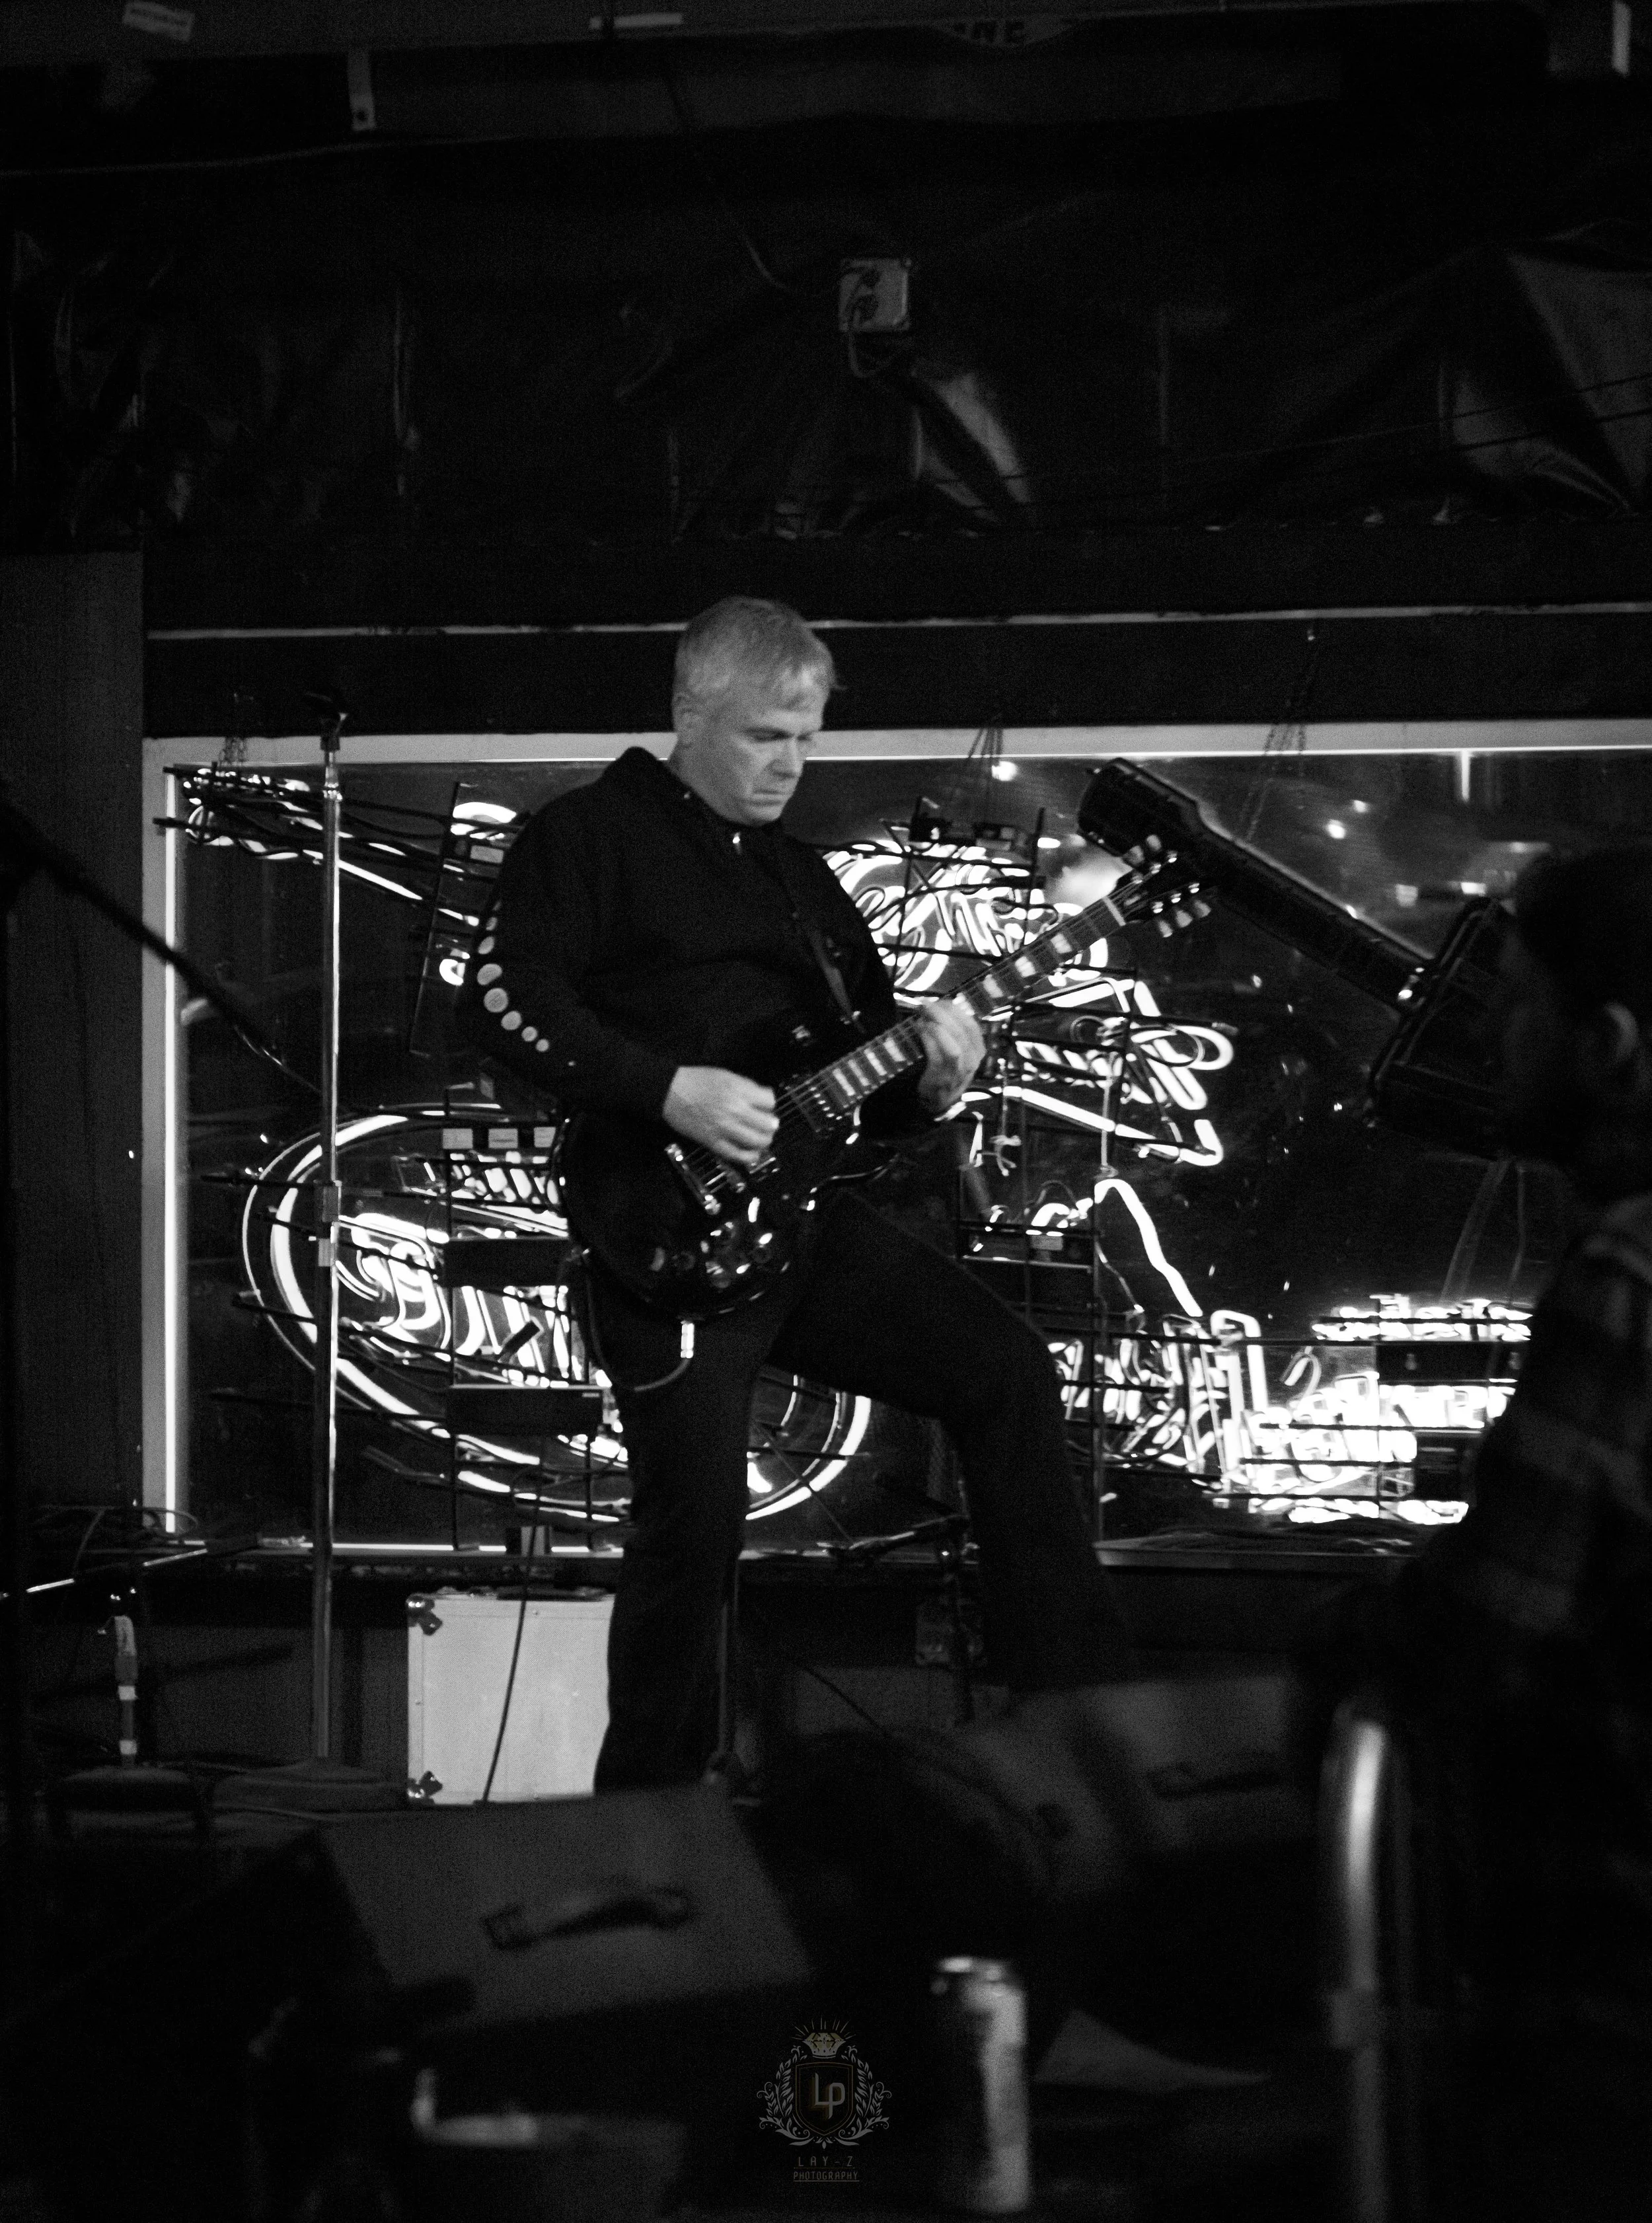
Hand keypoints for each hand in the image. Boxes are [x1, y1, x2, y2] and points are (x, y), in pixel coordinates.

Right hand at [663, 1065, 777, 1166]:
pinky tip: (753, 1153)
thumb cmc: (697, 1080)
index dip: (769, 1104)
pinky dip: (750, 1156)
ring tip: (762, 1138)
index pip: (770, 1101)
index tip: (765, 1106)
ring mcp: (725, 1128)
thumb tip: (762, 1098)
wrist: (671, 1091)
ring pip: (758, 1141)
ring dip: (765, 1140)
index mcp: (739, 1091)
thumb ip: (746, 1087)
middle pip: (768, 1124)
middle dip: (771, 1124)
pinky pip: (738, 1155)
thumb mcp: (726, 1075)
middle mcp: (735, 1110)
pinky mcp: (714, 1142)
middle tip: (768, 1124)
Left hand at [915, 997, 984, 1114]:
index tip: (940, 1001)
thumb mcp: (958, 1052)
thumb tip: (941, 1006)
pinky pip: (937, 1056)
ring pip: (954, 1045)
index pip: (971, 1025)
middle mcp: (972, 1062)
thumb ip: (953, 1032)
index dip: (955, 1010)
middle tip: (925, 1004)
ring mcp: (958, 1072)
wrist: (936, 1102)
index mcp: (978, 1051)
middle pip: (962, 1032)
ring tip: (922, 1017)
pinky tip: (920, 1030)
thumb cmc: (945, 1071)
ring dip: (937, 1026)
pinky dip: (929, 1040)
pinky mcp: (941, 1079)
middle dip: (942, 1014)